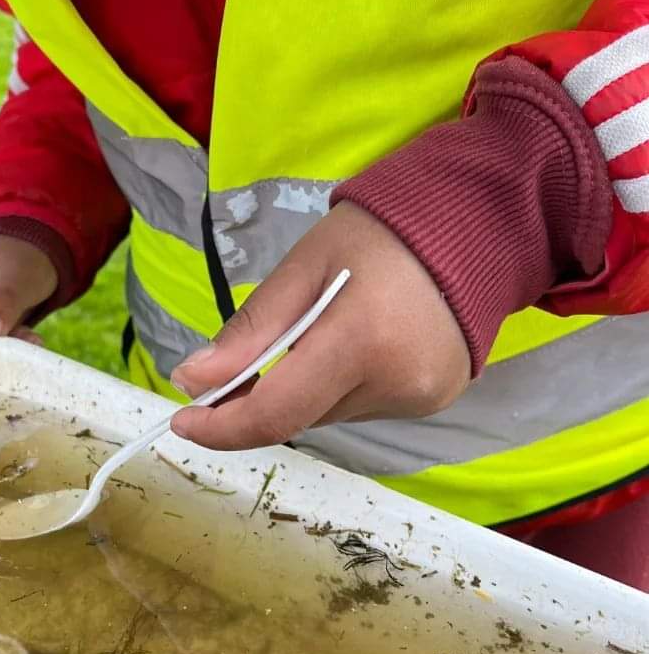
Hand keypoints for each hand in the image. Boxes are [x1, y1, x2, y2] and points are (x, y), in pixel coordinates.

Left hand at [169, 202, 470, 450]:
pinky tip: (344, 347)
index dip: (223, 427)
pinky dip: (334, 388)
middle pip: (301, 416)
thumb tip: (193, 379)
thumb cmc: (377, 235)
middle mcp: (398, 383)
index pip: (279, 411)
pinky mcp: (435, 402)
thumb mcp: (302, 267)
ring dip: (298, 393)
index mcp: (362, 340)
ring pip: (327, 415)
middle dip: (255, 401)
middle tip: (227, 372)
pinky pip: (360, 409)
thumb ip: (250, 329)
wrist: (470, 227)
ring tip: (306, 337)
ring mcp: (422, 399)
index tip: (183, 419)